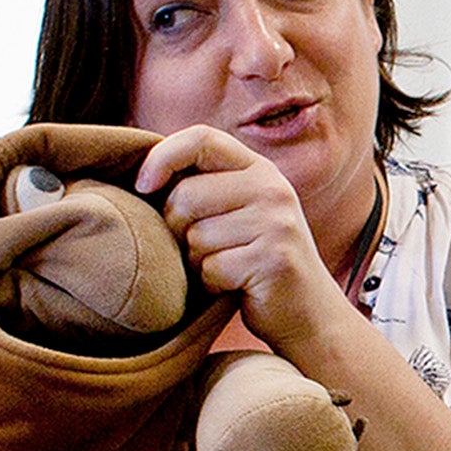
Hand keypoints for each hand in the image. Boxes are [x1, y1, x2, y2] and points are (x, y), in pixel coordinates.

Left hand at [134, 126, 345, 350]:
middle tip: (199, 247)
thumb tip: (141, 176)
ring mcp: (276, 223)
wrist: (308, 311)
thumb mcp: (236, 210)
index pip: (201, 138)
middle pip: (186, 195)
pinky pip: (211, 269)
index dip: (163, 156)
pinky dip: (211, 283)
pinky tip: (233, 285)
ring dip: (197, 261)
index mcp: (258, 169)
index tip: (142, 186)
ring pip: (195, 237)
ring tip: (223, 266)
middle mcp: (272, 189)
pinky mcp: (273, 260)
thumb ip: (203, 186)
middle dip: (176, 227)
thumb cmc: (254, 259)